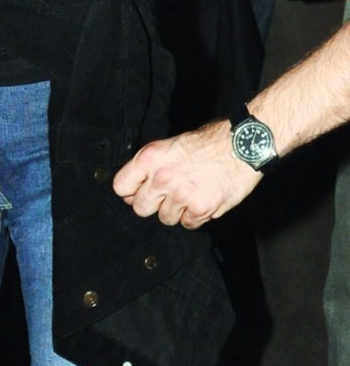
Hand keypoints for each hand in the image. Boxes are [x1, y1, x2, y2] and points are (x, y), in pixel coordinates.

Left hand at [113, 120, 260, 227]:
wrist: (244, 144)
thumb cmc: (211, 141)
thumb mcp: (173, 144)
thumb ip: (153, 166)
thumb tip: (137, 188)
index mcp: (151, 158)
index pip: (120, 186)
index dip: (130, 191)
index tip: (139, 191)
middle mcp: (162, 178)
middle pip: (140, 208)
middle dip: (153, 204)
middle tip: (169, 196)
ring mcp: (180, 195)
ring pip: (165, 218)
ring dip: (177, 210)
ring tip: (192, 193)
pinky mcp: (200, 208)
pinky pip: (188, 224)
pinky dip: (196, 216)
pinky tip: (205, 199)